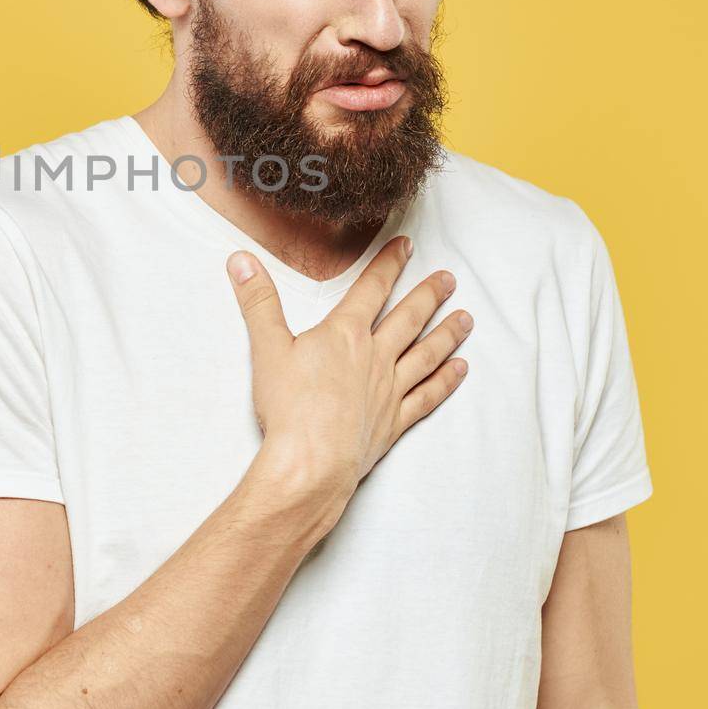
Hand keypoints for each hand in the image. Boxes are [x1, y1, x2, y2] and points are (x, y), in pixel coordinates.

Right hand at [227, 235, 471, 505]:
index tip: (405, 246)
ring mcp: (389, 390)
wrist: (311, 463)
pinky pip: (427, 396)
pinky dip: (445, 381)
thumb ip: (258, 302)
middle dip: (429, 295)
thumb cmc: (288, 407)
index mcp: (345, 335)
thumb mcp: (266, 347)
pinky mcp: (394, 421)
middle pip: (409, 319)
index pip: (371, 289)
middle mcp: (375, 357)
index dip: (389, 264)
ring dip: (447, 334)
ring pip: (426, 354)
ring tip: (466, 318)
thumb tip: (241, 261)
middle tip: (450, 279)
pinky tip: (460, 370)